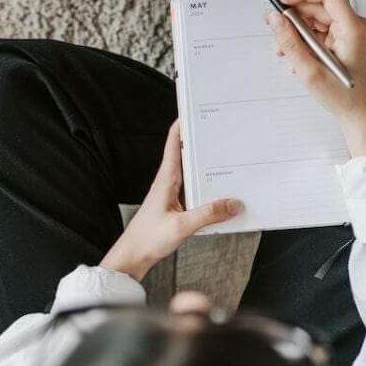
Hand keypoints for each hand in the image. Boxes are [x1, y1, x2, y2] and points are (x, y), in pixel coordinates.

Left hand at [100, 121, 240, 280]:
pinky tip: (221, 194)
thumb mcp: (181, 227)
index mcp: (166, 179)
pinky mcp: (176, 206)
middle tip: (221, 131)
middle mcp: (168, 182)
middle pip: (187, 154)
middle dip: (203, 142)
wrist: (132, 257)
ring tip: (228, 159)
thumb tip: (234, 203)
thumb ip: (208, 214)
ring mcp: (172, 194)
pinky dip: (208, 188)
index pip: (174, 143)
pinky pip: (196, 191)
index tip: (195, 108)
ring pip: (193, 173)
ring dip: (207, 167)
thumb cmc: (147, 240)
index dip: (183, 124)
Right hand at [265, 0, 365, 162]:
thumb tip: (275, 19)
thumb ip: (290, 41)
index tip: (283, 1)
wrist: (360, 115)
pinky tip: (297, 56)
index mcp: (353, 29)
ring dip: (298, 31)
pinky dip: (307, 40)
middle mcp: (355, 27)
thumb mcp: (310, 71)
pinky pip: (322, 31)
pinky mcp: (346, 42)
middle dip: (295, 16)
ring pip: (319, 19)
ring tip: (285, 49)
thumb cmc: (345, 98)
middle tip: (276, 27)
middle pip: (320, 7)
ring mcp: (352, 34)